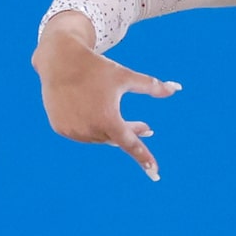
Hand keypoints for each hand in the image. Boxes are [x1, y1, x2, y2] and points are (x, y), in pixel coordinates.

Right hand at [32, 12, 181, 180]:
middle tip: (148, 128)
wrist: (60, 62)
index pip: (130, 144)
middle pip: (117, 138)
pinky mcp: (60, 128)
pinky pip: (82, 133)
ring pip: (100, 137)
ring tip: (115, 117)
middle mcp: (89, 128)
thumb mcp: (125, 76)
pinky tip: (91, 114)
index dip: (143, 158)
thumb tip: (175, 89)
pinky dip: (91, 127)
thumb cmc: (97, 69)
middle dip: (132, 132)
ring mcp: (72, 130)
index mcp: (107, 118)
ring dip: (111, 130)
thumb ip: (151, 86)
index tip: (155, 173)